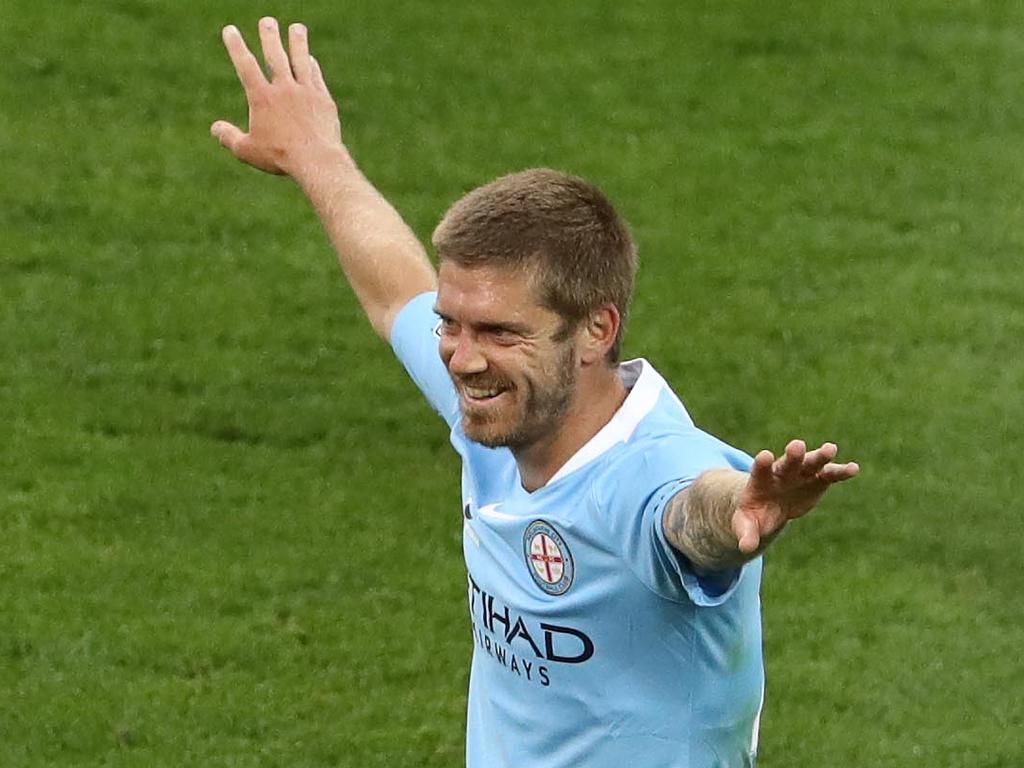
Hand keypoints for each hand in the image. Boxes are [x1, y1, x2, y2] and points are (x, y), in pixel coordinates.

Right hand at [211, 17, 343, 178]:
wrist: (316, 160)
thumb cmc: (280, 157)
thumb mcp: (248, 150)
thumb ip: (229, 137)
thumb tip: (215, 128)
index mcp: (262, 98)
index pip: (245, 66)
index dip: (236, 46)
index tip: (230, 30)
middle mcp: (284, 89)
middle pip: (275, 55)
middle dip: (269, 36)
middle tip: (267, 20)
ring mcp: (306, 92)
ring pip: (300, 60)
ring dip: (298, 42)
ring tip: (297, 27)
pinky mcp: (323, 100)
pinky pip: (316, 77)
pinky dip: (312, 66)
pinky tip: (310, 60)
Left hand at [732, 440, 858, 553]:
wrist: (768, 505)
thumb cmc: (754, 514)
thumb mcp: (746, 524)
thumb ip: (746, 533)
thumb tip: (745, 548)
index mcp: (760, 481)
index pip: (760, 470)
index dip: (762, 464)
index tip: (765, 455)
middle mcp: (781, 472)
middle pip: (788, 462)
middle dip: (793, 455)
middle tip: (797, 445)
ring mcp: (800, 474)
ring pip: (811, 462)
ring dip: (820, 456)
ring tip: (830, 449)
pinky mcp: (817, 480)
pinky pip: (830, 474)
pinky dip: (841, 471)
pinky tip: (853, 468)